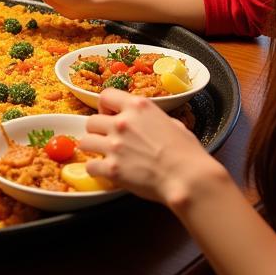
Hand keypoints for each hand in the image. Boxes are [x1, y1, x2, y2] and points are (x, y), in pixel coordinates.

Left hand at [78, 89, 222, 207]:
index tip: (109, 115)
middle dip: (98, 131)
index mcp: (138, 107)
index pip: (106, 96)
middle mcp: (122, 122)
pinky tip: (105, 172)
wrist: (189, 179)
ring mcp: (114, 145)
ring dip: (93, 149)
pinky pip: (90, 166)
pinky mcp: (112, 168)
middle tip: (107, 139)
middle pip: (91, 121)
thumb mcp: (173, 124)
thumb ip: (153, 119)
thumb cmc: (188, 153)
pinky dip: (96, 170)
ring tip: (103, 155)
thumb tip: (151, 124)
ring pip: (85, 142)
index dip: (105, 106)